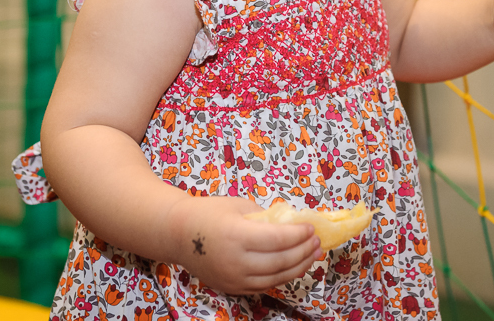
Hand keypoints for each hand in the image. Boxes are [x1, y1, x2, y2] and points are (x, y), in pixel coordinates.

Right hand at [174, 195, 320, 294]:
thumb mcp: (238, 205)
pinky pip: (264, 285)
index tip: (311, 228)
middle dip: (304, 251)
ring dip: (298, 266)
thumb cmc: (209, 213)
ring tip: (312, 254)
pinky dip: (283, 276)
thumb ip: (265, 216)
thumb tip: (293, 223)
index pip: (277, 239)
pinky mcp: (232, 288)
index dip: (298, 235)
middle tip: (317, 241)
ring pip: (275, 277)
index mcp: (236, 235)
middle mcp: (235, 261)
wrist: (177, 235)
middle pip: (280, 261)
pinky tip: (295, 266)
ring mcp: (233, 278)